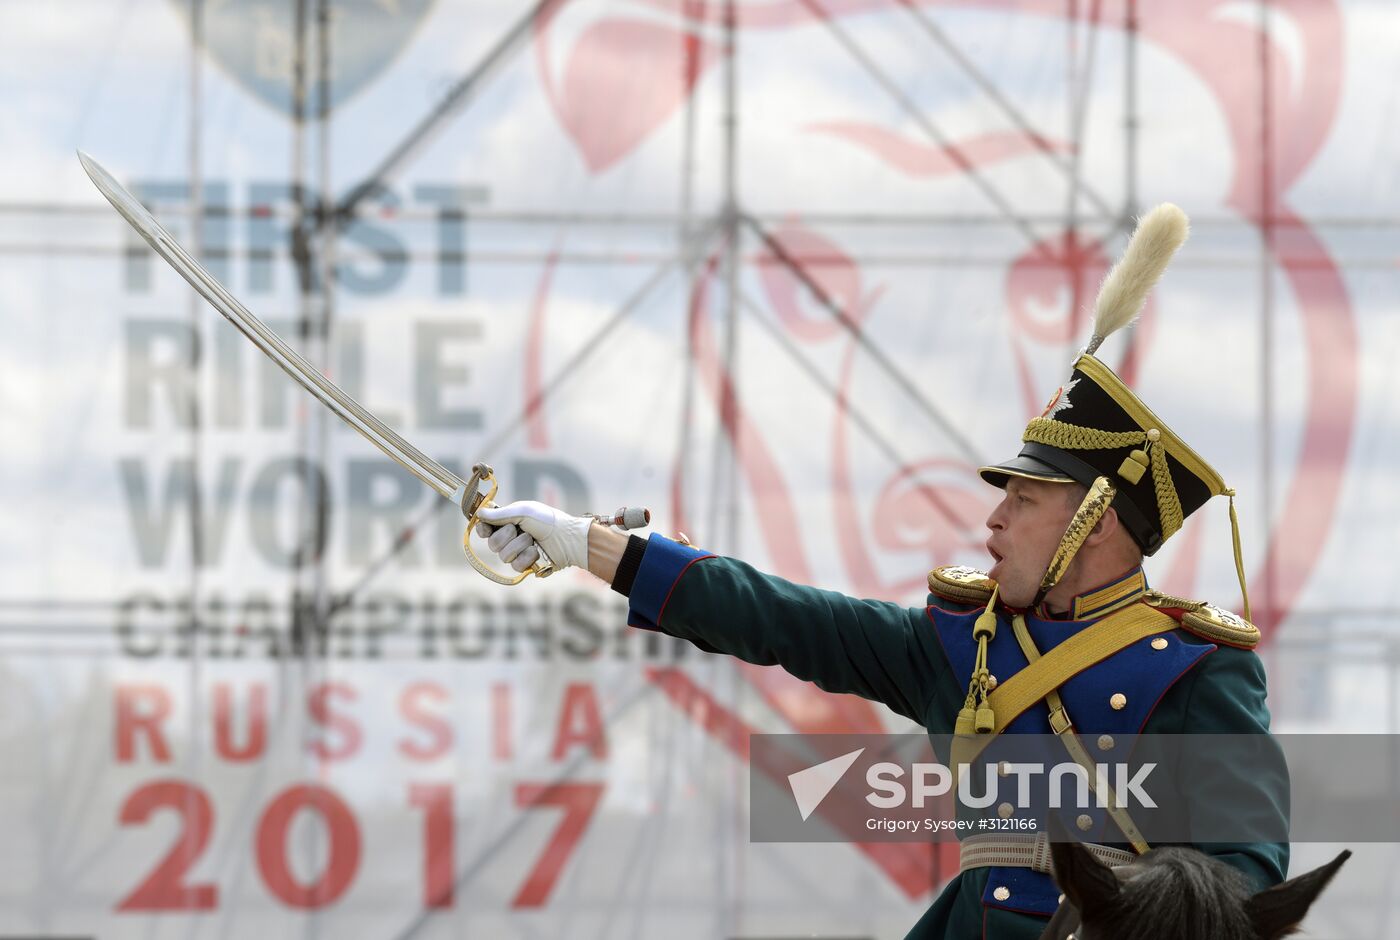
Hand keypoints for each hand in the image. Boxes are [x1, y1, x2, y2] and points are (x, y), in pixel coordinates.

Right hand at [475, 501, 591, 571]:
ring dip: (520, 546)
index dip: (483, 530)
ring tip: (533, 540)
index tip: (486, 529)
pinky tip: (537, 552)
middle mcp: (510, 538)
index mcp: (508, 521)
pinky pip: (515, 566)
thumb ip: (500, 514)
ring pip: (503, 556)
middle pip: (492, 544)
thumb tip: (479, 513)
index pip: (485, 528)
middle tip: (521, 530)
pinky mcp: (525, 566)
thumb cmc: (547, 520)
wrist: (567, 538)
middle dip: (507, 536)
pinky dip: (527, 557)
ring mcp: (517, 552)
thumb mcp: (523, 512)